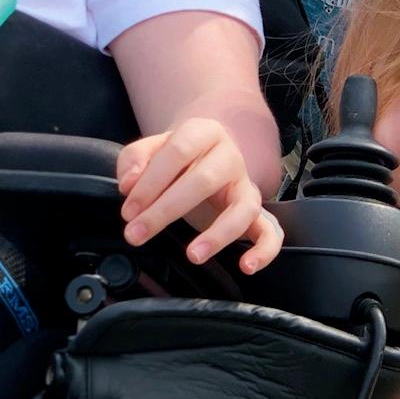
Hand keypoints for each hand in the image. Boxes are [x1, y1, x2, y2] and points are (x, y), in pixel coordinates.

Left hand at [118, 119, 280, 272]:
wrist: (203, 154)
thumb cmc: (174, 157)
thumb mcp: (150, 149)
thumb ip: (134, 160)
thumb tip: (129, 184)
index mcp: (202, 132)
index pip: (177, 152)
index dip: (149, 182)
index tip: (128, 210)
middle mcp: (229, 156)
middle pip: (203, 181)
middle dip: (165, 211)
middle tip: (137, 234)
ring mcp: (246, 184)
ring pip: (242, 208)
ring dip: (218, 235)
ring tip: (193, 255)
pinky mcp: (256, 212)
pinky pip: (271, 231)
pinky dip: (264, 250)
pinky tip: (246, 266)